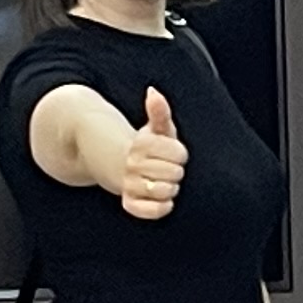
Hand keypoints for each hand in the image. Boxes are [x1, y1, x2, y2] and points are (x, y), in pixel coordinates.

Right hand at [112, 86, 185, 219]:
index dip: (181, 155)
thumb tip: (153, 91)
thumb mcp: (156, 127)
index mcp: (142, 144)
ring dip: (170, 189)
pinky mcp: (130, 203)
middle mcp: (133, 165)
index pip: (179, 154)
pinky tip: (163, 200)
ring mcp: (130, 184)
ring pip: (164, 192)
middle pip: (175, 174)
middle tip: (168, 169)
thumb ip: (159, 111)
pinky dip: (161, 208)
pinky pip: (151, 211)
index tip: (173, 153)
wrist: (121, 165)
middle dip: (176, 172)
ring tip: (164, 182)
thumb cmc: (149, 146)